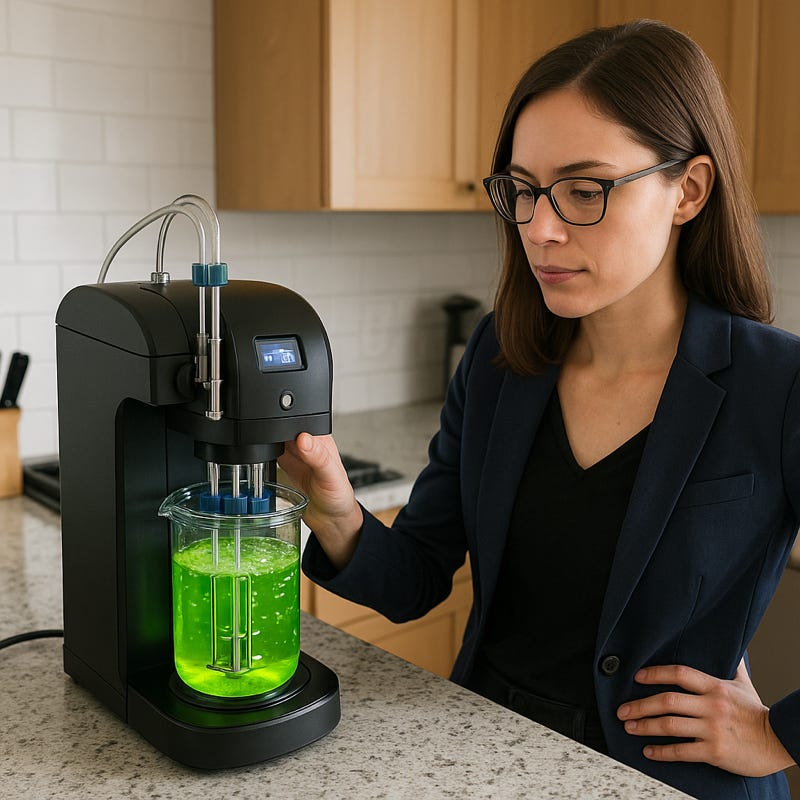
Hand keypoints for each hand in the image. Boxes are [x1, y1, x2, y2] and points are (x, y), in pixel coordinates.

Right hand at [278, 433, 362, 569]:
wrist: (330, 519)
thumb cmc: (339, 495)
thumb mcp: (331, 476)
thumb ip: (318, 457)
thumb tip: (303, 439)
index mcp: (319, 439)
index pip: (300, 421)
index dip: (288, 422)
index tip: (281, 435)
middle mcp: (306, 444)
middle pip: (283, 428)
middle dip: (273, 434)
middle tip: (277, 452)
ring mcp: (293, 455)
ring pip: (273, 440)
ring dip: (266, 446)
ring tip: (275, 461)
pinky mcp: (284, 466)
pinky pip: (268, 456)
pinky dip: (263, 459)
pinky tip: (265, 465)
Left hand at [616, 660, 794, 775]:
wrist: (780, 742)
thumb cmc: (758, 714)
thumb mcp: (743, 685)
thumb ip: (732, 666)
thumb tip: (730, 648)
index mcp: (715, 687)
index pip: (679, 673)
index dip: (655, 673)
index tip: (637, 677)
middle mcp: (711, 706)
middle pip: (667, 701)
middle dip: (640, 705)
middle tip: (622, 710)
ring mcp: (712, 729)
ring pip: (669, 725)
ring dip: (644, 726)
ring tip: (629, 727)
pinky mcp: (715, 752)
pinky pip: (681, 751)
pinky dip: (661, 752)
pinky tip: (648, 751)